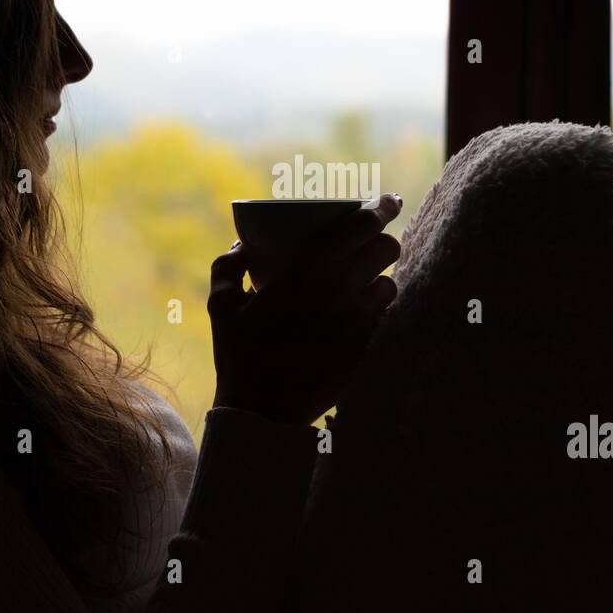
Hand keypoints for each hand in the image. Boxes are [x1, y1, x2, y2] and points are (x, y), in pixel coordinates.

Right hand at [207, 193, 403, 424]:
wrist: (263, 412)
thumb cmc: (239, 356)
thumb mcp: (221, 306)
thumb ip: (227, 267)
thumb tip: (243, 246)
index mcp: (306, 270)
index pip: (361, 224)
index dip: (381, 206)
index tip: (388, 200)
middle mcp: (338, 290)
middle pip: (388, 249)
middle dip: (386, 241)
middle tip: (374, 244)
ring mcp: (356, 321)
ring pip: (391, 285)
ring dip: (382, 279)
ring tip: (367, 284)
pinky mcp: (365, 348)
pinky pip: (384, 319)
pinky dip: (377, 312)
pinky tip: (362, 315)